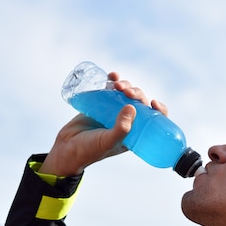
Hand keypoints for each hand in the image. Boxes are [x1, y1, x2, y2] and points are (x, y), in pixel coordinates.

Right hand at [40, 74, 167, 175]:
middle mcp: (126, 122)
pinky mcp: (100, 104)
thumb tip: (133, 107)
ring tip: (117, 84)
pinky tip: (112, 76)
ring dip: (126, 85)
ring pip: (126, 94)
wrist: (66, 147)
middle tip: (127, 92)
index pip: (153, 120)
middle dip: (137, 93)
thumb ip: (121, 128)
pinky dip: (113, 81)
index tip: (154, 103)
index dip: (159, 111)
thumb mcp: (108, 141)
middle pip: (139, 103)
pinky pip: (110, 90)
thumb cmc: (89, 150)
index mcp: (134, 134)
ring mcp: (113, 112)